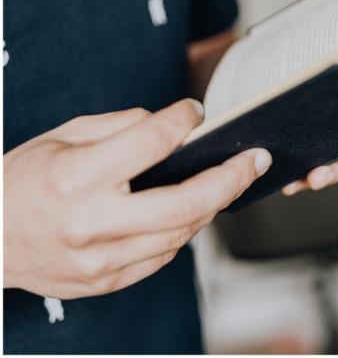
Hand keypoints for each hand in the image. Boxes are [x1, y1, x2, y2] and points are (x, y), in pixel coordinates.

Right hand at [4, 99, 271, 298]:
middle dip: (232, 177)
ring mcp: (100, 259)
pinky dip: (183, 230)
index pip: (151, 142)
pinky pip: (164, 255)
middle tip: (257, 159)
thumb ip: (119, 127)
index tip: (196, 111)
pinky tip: (190, 211)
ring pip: (183, 232)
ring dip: (213, 204)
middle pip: (186, 201)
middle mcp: (92, 222)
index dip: (183, 120)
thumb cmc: (21, 182)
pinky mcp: (105, 282)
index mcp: (76, 177)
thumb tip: (172, 124)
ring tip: (229, 181)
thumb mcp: (60, 137)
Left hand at [282, 0, 337, 195]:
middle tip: (331, 169)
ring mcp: (335, 120)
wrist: (290, 25)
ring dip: (326, 173)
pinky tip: (289, 183)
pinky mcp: (309, 127)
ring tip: (308, 181)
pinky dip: (301, 173)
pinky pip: (311, 157)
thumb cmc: (323, 9)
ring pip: (337, 157)